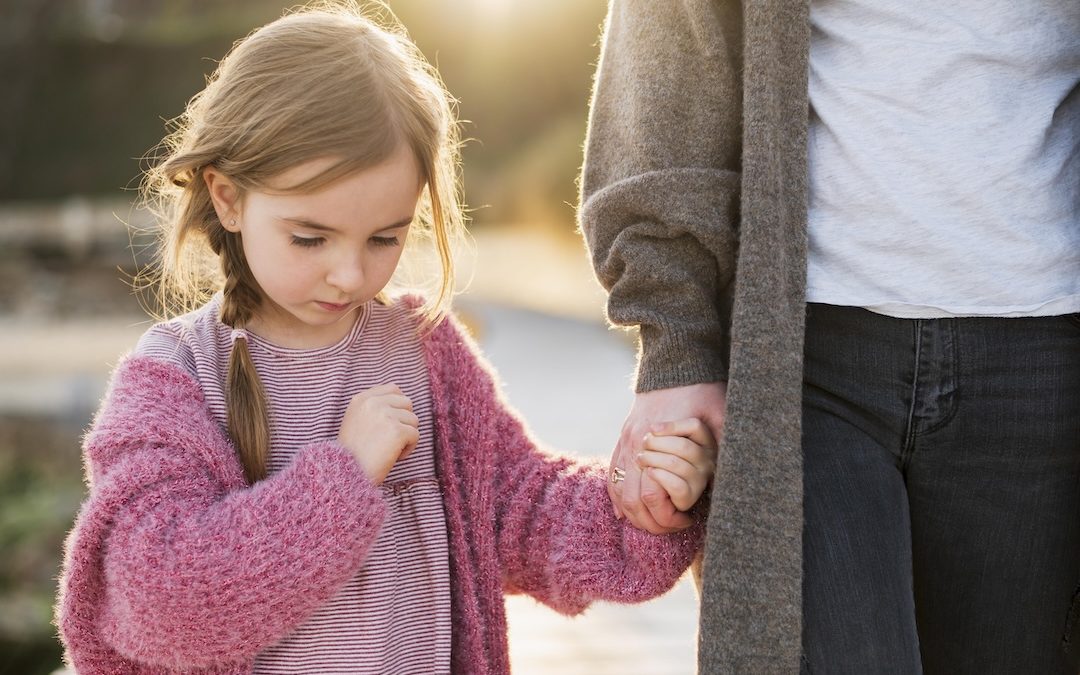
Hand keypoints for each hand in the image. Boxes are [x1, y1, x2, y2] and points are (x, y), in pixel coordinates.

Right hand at [337, 384, 418, 484]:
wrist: (348, 474)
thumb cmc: (354, 453)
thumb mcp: (356, 420)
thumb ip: (374, 407)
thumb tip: (401, 398)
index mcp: (361, 399)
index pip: (393, 389)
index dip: (398, 405)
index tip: (392, 422)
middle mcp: (373, 403)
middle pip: (407, 403)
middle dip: (404, 421)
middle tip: (389, 439)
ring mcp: (386, 415)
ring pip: (413, 420)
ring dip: (406, 436)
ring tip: (388, 449)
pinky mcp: (397, 431)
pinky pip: (415, 435)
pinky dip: (408, 449)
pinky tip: (393, 456)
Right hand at [609, 382, 726, 533]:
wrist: (675, 363)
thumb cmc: (702, 390)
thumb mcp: (721, 415)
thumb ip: (725, 442)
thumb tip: (738, 471)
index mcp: (661, 444)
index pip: (655, 498)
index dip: (669, 518)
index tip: (686, 520)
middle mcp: (637, 444)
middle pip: (633, 501)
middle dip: (650, 524)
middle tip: (670, 528)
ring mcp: (626, 441)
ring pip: (619, 491)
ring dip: (632, 514)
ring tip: (652, 523)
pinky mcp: (622, 437)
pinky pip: (612, 474)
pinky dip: (617, 497)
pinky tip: (625, 511)